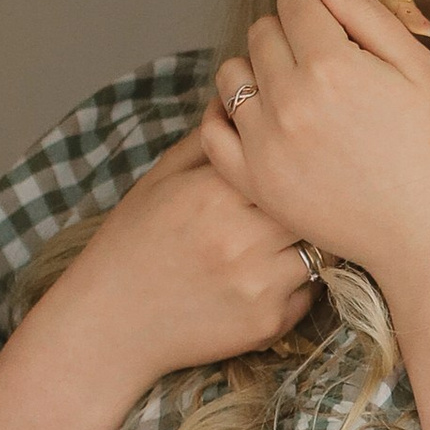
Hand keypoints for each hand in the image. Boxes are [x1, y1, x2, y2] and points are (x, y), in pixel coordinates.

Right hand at [50, 128, 316, 396]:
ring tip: (285, 240)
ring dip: (311, 242)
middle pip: (310, 203)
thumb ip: (208, 142)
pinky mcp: (269, 322)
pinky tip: (269, 279)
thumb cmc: (132, 244)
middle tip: (304, 200)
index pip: (285, 160)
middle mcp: (242, 236)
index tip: (293, 165)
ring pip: (320, 248)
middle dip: (310, 201)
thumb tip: (246, 106)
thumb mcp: (160, 180)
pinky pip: (311, 292)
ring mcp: (259, 283)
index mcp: (214, 192)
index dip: (294, 161)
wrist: (109, 323)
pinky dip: (300, 284)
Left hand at [201, 0, 429, 287]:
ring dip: (257, 70)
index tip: (336, 27)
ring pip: (231, 73)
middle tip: (324, 64)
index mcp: (332, 64)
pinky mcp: (254, 181)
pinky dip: (226, 115)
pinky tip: (255, 117)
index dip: (317, 5)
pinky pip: (212, 130)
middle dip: (289, 34)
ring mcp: (265, 142)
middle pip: (262, 31)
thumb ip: (366, 14)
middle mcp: (289, 99)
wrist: (429, 236)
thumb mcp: (420, 70)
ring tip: (293, 92)